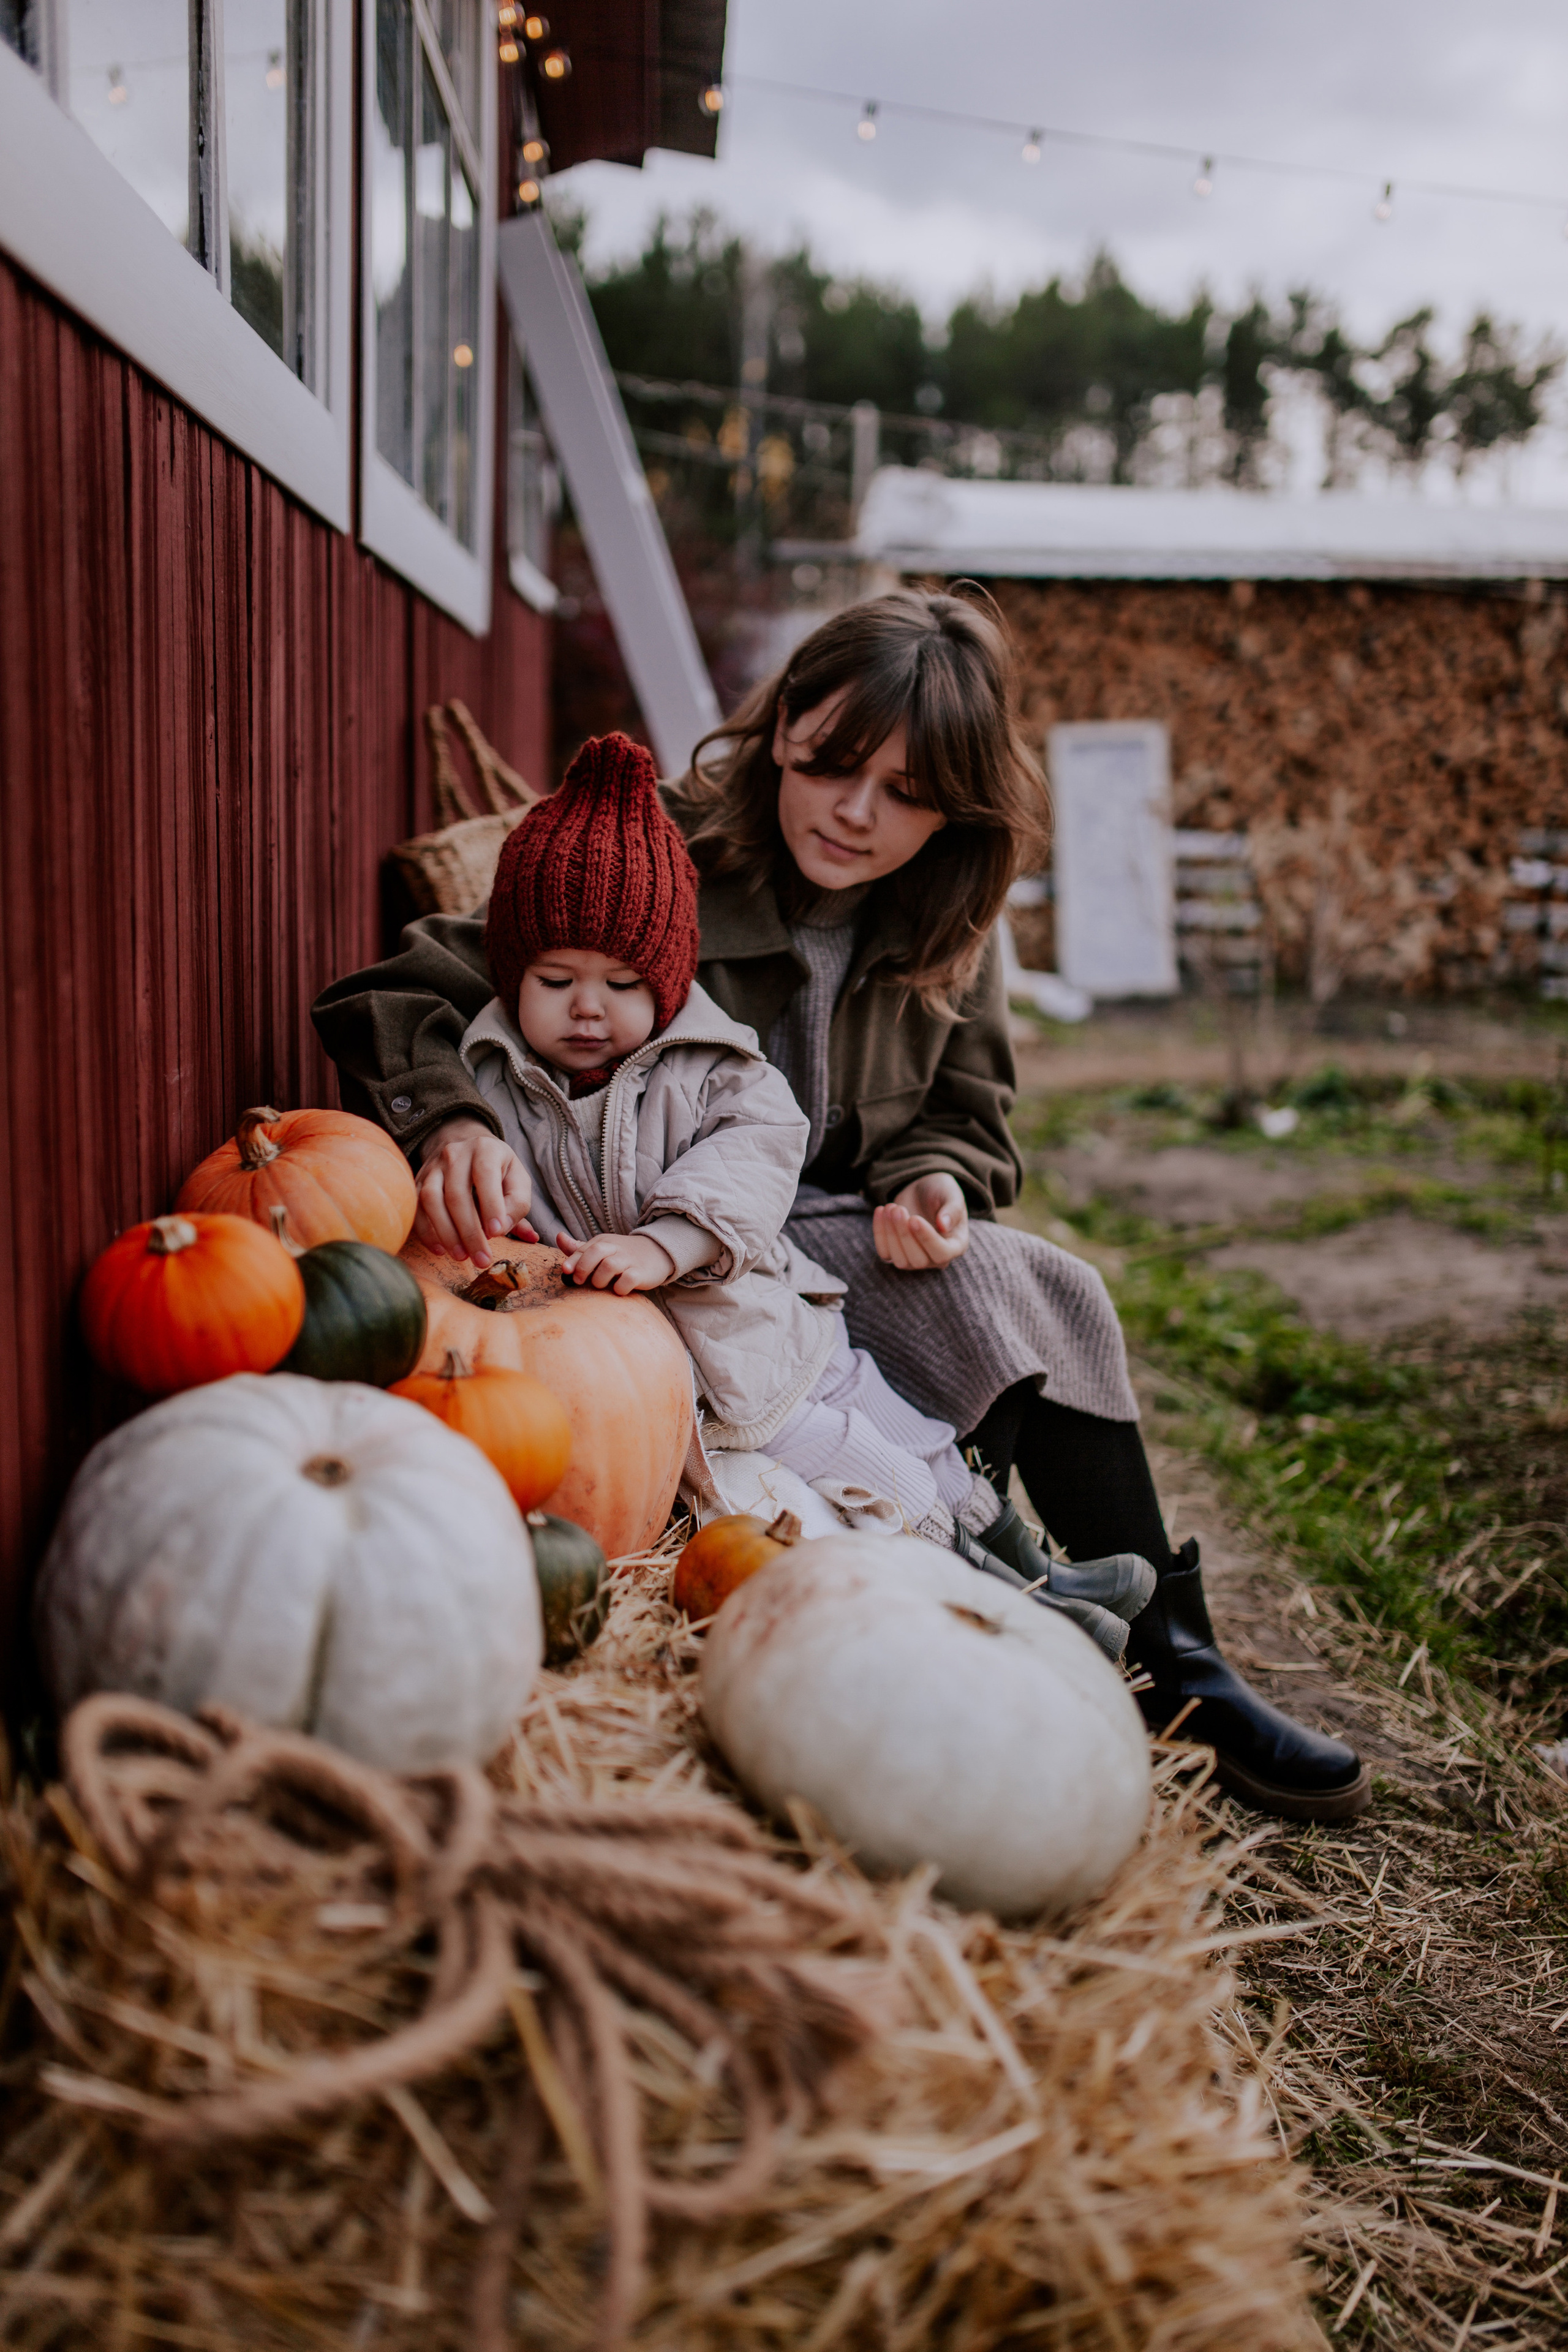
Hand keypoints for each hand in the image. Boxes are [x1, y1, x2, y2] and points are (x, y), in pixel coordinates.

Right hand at [414, 1117, 536, 1265]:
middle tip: (481, 1259)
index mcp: (485, 1149)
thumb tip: (520, 1233)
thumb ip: (519, 1205)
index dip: (491, 1205)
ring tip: (461, 1256)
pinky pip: (416, 1207)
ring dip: (446, 1233)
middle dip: (469, 1231)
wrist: (466, 1147)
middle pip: (457, 1194)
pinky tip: (441, 1249)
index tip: (497, 1233)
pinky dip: (426, 1232)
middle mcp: (455, 1153)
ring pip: (431, 1200)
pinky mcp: (418, 1181)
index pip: (485, 1175)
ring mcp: (433, 1167)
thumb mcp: (517, 1180)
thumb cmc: (498, 1170)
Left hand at [555, 1229, 674, 1295]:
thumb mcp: (602, 1248)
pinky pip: (628, 1280)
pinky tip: (619, 1290)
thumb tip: (558, 1236)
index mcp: (603, 1242)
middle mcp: (616, 1248)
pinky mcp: (641, 1273)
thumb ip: (579, 1248)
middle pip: (596, 1252)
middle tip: (579, 1281)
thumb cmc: (622, 1254)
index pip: (583, 1249)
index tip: (566, 1271)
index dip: (573, 1261)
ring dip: (600, 1279)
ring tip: (601, 1285)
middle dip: (584, 1267)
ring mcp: (629, 1260)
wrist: (657, 1252)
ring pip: (610, 1266)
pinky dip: (620, 1288)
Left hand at [872, 1173, 969, 1270]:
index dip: (927, 1239)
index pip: (942, 1253)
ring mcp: (914, 1259)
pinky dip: (879, 1233)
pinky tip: (881, 1210)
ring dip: (891, 1234)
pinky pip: (884, 1253)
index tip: (914, 1218)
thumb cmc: (941, 1192)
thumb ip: (952, 1209)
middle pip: (918, 1260)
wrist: (922, 1190)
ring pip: (900, 1260)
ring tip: (890, 1207)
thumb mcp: (951, 1194)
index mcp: (956, 1245)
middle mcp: (936, 1258)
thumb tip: (944, 1225)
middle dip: (904, 1235)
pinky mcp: (896, 1252)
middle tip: (898, 1209)